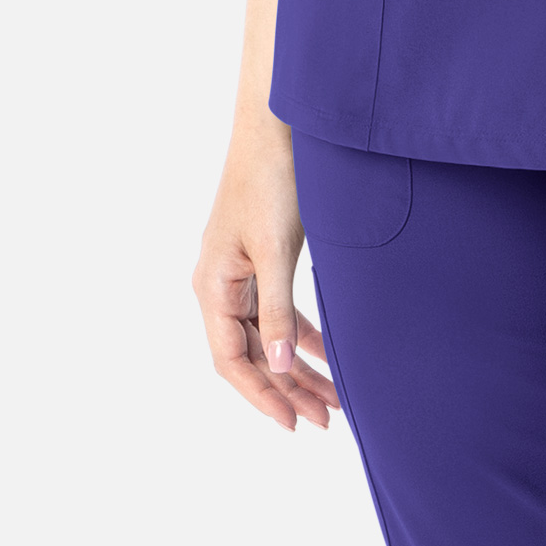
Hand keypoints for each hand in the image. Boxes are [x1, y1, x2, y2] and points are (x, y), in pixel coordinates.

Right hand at [192, 116, 342, 430]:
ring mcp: (240, 271)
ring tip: (332, 398)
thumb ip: (277, 308)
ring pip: (268, 334)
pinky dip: (301, 331)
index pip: (232, 360)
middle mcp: (220, 284)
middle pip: (252, 353)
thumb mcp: (275, 247)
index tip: (293, 423)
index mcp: (213, 285)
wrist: (276, 122)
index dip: (262, 395)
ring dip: (298, 364)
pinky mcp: (261, 257)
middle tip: (325, 419)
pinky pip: (278, 308)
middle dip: (287, 388)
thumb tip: (281, 365)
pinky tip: (327, 351)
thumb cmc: (270, 178)